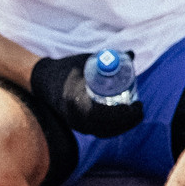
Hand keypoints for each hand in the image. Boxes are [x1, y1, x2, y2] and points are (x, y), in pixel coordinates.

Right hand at [28, 54, 146, 137]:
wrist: (44, 82)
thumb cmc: (68, 69)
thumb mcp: (88, 61)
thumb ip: (109, 59)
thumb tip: (131, 54)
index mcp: (76, 100)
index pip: (103, 115)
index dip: (123, 114)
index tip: (137, 104)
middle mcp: (75, 117)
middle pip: (107, 127)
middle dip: (128, 120)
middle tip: (140, 107)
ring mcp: (76, 124)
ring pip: (104, 131)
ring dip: (123, 125)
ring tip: (135, 112)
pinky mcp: (78, 127)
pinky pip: (99, 132)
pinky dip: (114, 127)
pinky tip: (125, 119)